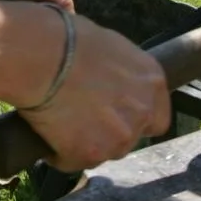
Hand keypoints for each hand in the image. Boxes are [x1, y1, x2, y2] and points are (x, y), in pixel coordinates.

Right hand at [17, 14, 170, 172]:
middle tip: (80, 116)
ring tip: (59, 122)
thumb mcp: (110, 46)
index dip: (134, 119)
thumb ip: (122, 72)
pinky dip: (59, 152)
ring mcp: (119, 137)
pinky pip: (72, 161)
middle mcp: (143, 112)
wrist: (42, 57)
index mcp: (152, 82)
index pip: (158, 118)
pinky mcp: (90, 154)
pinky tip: (46, 132)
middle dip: (108, 132)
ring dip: (85, 144)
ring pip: (103, 152)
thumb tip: (111, 79)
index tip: (115, 115)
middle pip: (129, 137)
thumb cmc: (68, 39)